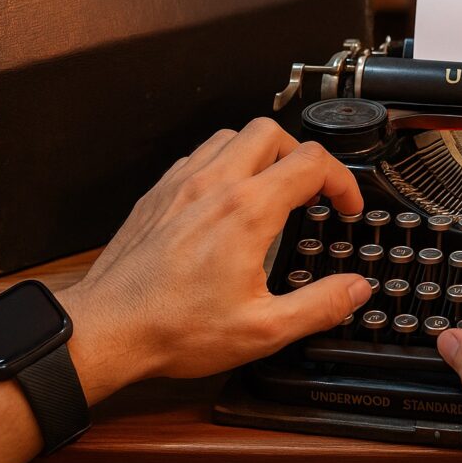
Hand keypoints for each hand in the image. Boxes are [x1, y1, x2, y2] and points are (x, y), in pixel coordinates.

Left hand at [57, 119, 372, 401]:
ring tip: (272, 190)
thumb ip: (319, 306)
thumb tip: (355, 289)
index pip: (311, 162)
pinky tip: (226, 200)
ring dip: (262, 154)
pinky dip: (224, 164)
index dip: (342, 180)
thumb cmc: (175, 329)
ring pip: (232, 136)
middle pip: (271, 132)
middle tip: (310, 192)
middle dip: (302, 155)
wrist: (106, 330)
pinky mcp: (158, 194)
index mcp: (246, 211)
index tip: (345, 206)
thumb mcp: (263, 330)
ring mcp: (181, 184)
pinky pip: (199, 156)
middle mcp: (213, 185)